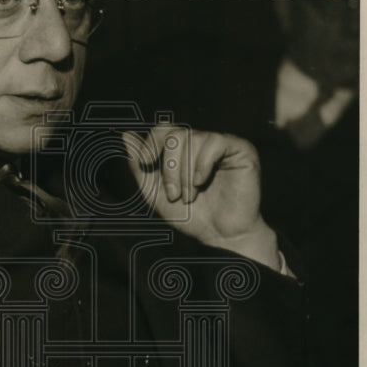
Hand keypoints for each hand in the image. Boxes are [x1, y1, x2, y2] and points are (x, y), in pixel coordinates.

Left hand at [123, 125, 279, 269]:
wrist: (220, 237)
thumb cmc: (191, 216)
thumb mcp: (155, 194)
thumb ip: (140, 167)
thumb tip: (126, 136)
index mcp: (183, 150)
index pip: (163, 129)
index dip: (151, 144)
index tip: (146, 164)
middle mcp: (202, 143)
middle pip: (175, 134)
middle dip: (169, 168)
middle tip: (174, 195)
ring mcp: (222, 144)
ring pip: (193, 139)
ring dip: (185, 172)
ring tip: (190, 195)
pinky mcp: (241, 150)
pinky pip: (215, 142)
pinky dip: (203, 164)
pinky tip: (201, 182)